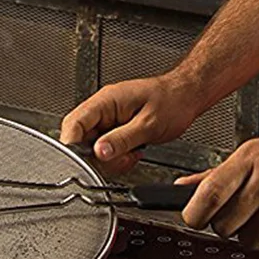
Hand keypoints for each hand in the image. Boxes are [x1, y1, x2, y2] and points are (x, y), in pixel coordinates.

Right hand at [60, 73, 202, 175]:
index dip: (72, 145)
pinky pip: (105, 148)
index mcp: (105, 101)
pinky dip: (117, 157)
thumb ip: (121, 139)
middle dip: (96, 156)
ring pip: (93, 147)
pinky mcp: (115, 129)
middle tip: (118, 158)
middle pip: (80, 138)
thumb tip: (99, 152)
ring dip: (109, 158)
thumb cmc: (172, 101)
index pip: (74, 123)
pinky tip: (132, 153)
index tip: (81, 162)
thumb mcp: (148, 124)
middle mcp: (103, 109)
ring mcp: (108, 119)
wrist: (186, 96)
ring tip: (130, 154)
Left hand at [177, 129, 258, 250]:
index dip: (194, 214)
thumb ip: (216, 175)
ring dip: (258, 233)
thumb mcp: (253, 154)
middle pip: (225, 226)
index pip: (209, 194)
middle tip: (244, 213)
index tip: (194, 220)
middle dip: (230, 226)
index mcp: (248, 160)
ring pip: (251, 240)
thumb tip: (182, 188)